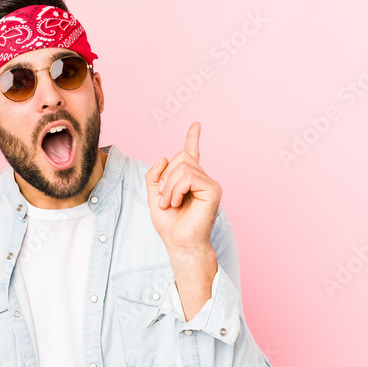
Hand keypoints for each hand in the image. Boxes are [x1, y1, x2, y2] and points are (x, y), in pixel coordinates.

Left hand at [144, 121, 221, 253]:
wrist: (179, 243)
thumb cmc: (170, 224)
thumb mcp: (154, 196)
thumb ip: (154, 176)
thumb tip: (165, 157)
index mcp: (189, 179)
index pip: (192, 153)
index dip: (193, 137)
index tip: (196, 124)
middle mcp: (201, 178)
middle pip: (180, 157)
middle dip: (165, 178)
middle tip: (166, 201)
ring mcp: (209, 183)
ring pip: (182, 167)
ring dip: (169, 187)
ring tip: (171, 204)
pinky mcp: (213, 189)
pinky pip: (188, 177)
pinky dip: (176, 190)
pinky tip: (178, 203)